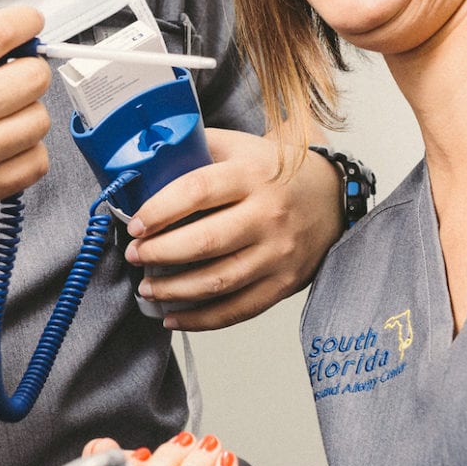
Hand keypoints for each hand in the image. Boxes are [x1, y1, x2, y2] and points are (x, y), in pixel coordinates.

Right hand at [0, 5, 51, 252]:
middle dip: (28, 65)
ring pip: (39, 120)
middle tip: (13, 71)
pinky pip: (35, 164)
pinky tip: (4, 144)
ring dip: (27, 109)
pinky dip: (28, 150)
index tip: (29, 23)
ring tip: (2, 111)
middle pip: (32, 76)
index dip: (25, 21)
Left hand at [124, 131, 341, 329]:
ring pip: (218, 281)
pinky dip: (201, 319)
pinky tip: (173, 317)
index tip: (134, 224)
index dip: (159, 210)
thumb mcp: (240, 146)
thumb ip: (196, 148)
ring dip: (173, 290)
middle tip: (135, 256)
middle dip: (159, 253)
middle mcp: (268, 214)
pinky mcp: (284, 283)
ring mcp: (278, 252)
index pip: (196, 191)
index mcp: (252, 174)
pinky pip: (238, 309)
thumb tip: (144, 161)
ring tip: (147, 289)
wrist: (332, 196)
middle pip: (204, 242)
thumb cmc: (275, 171)